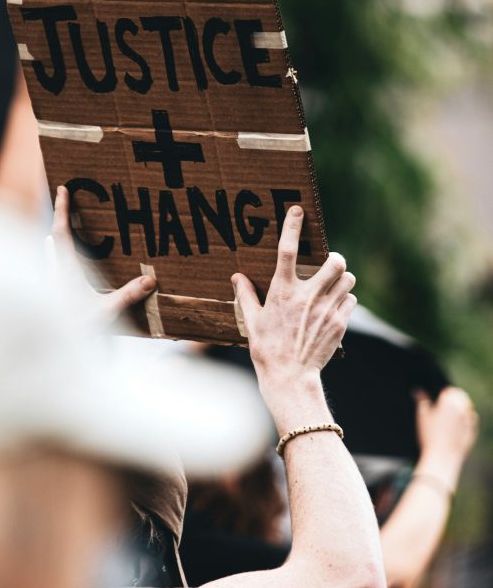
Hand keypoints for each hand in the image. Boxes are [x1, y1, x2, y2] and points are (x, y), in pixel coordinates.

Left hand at [50, 185, 155, 321]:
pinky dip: (57, 266)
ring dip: (54, 247)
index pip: (62, 232)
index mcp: (65, 270)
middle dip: (59, 225)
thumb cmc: (74, 331)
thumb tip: (150, 279)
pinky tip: (63, 276)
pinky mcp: (50, 300)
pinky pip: (52, 275)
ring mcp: (49, 288)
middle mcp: (53, 275)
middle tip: (64, 210)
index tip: (62, 188)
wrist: (49, 353)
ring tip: (56, 239)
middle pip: (53, 242)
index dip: (62, 209)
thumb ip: (128, 295)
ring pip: (49, 259)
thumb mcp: (105, 312)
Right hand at [232, 206, 355, 391]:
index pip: (287, 251)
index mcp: (283, 292)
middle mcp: (307, 297)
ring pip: (348, 279)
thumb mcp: (252, 320)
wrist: (290, 377)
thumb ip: (246, 295)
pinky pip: (351, 300)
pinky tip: (334, 307)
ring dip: (342, 279)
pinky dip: (345, 300)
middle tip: (328, 264)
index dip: (292, 227)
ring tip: (333, 285)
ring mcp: (326, 310)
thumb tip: (237, 277)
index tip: (297, 210)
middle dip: (334, 259)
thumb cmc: (267, 348)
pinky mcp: (339, 323)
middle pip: (334, 262)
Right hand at [415, 387, 478, 477]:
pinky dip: (464, 423)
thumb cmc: (430, 436)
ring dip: (458, 412)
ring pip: (464, 411)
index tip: (438, 400)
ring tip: (447, 424)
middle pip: (458, 400)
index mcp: (449, 401)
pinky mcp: (472, 431)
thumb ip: (421, 400)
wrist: (442, 457)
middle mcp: (461, 408)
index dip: (442, 395)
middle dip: (451, 404)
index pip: (448, 391)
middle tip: (441, 415)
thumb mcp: (422, 416)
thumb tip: (418, 391)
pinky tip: (454, 430)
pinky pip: (469, 423)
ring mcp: (469, 420)